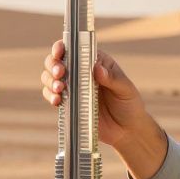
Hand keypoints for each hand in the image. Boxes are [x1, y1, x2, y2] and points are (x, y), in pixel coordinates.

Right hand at [39, 40, 166, 178]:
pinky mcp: (68, 103)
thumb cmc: (130, 105)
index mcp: (95, 62)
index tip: (59, 52)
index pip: (75, 49)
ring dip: (50, 81)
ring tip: (59, 89)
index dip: (63, 47)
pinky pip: (52, 96)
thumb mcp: (125, 89)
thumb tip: (97, 68)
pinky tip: (56, 101)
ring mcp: (73, 88)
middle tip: (59, 73)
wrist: (127, 131)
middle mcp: (81, 72)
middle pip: (57, 61)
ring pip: (50, 78)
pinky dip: (50, 96)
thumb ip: (112, 78)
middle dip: (53, 65)